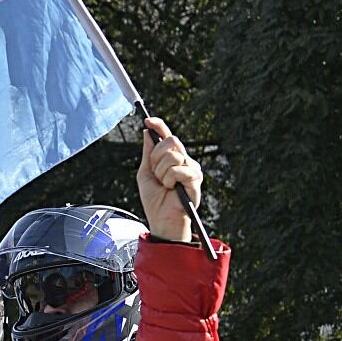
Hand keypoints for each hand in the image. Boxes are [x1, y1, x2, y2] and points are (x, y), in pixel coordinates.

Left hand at [136, 117, 201, 242]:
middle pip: (171, 141)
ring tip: (164, 185)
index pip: (167, 136)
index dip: (159, 125)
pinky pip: (178, 170)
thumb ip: (148, 154)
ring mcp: (191, 168)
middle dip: (157, 156)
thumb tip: (147, 132)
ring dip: (161, 172)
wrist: (161, 220)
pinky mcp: (196, 178)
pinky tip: (171, 189)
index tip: (147, 120)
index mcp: (172, 158)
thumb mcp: (145, 173)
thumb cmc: (155, 201)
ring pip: (173, 155)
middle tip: (156, 173)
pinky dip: (168, 180)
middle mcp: (184, 160)